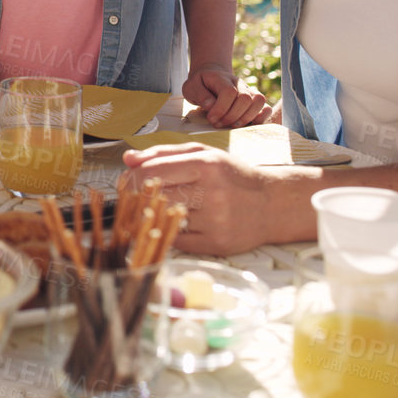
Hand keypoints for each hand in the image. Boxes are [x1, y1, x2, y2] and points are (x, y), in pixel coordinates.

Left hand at [122, 143, 292, 255]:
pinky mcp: (217, 244)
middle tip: (135, 197)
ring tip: (156, 209)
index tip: (125, 182)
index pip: (152, 172)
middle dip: (138, 197)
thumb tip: (128, 158)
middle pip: (155, 197)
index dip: (131, 178)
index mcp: (206, 165)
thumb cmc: (232, 176)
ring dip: (153, 216)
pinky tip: (174, 224)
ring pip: (165, 219)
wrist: (272, 204)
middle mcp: (212, 192)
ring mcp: (216, 221)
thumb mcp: (202, 154)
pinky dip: (169, 232)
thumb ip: (163, 153)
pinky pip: (177, 240)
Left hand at [181, 67, 277, 127]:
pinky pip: (266, 108)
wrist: (211, 76)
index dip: (221, 108)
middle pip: (245, 99)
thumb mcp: (192, 87)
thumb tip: (210, 105)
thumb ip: (200, 95)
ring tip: (231, 126)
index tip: (211, 119)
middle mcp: (239, 83)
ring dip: (246, 118)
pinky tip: (247, 125)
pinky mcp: (254, 100)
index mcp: (222, 78)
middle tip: (218, 124)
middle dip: (231, 116)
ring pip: (258, 102)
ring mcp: (249, 91)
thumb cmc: (201, 84)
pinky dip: (260, 118)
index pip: (229, 92)